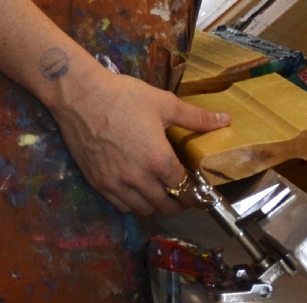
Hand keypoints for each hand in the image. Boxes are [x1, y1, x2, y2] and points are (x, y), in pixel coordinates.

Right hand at [48, 64, 228, 216]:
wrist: (81, 97)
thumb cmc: (124, 97)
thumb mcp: (165, 104)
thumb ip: (197, 118)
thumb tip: (225, 120)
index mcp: (158, 160)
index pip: (183, 188)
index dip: (194, 192)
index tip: (199, 191)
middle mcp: (137, 179)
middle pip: (165, 206)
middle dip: (178, 202)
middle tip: (183, 193)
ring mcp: (115, 184)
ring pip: (142, 209)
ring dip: (156, 204)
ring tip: (162, 191)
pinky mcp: (97, 183)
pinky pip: (121, 205)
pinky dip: (133, 203)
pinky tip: (138, 189)